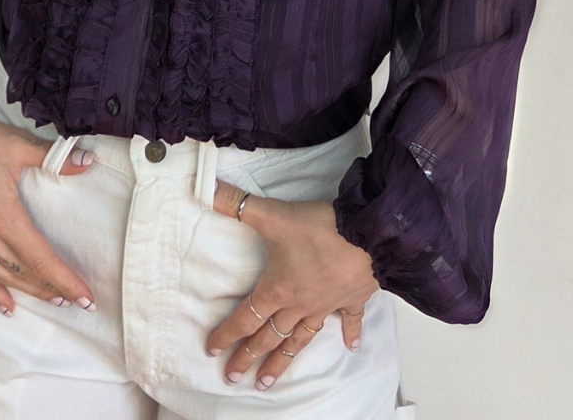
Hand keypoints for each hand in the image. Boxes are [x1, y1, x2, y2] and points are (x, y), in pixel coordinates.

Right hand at [0, 111, 97, 316]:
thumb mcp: (17, 144)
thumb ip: (54, 157)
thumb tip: (89, 161)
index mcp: (4, 217)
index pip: (41, 258)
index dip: (65, 280)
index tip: (86, 298)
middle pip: (25, 273)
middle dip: (53, 289)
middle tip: (77, 301)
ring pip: (3, 277)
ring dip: (29, 291)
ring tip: (54, 300)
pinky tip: (7, 307)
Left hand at [205, 179, 379, 389]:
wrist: (369, 235)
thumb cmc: (319, 228)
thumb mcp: (271, 214)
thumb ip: (235, 202)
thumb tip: (203, 189)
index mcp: (277, 289)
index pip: (245, 318)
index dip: (226, 334)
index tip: (212, 351)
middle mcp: (299, 304)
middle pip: (269, 337)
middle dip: (248, 358)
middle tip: (233, 379)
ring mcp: (326, 305)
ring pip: (300, 340)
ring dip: (284, 361)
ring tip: (269, 382)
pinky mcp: (352, 298)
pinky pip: (349, 321)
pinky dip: (349, 334)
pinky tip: (350, 348)